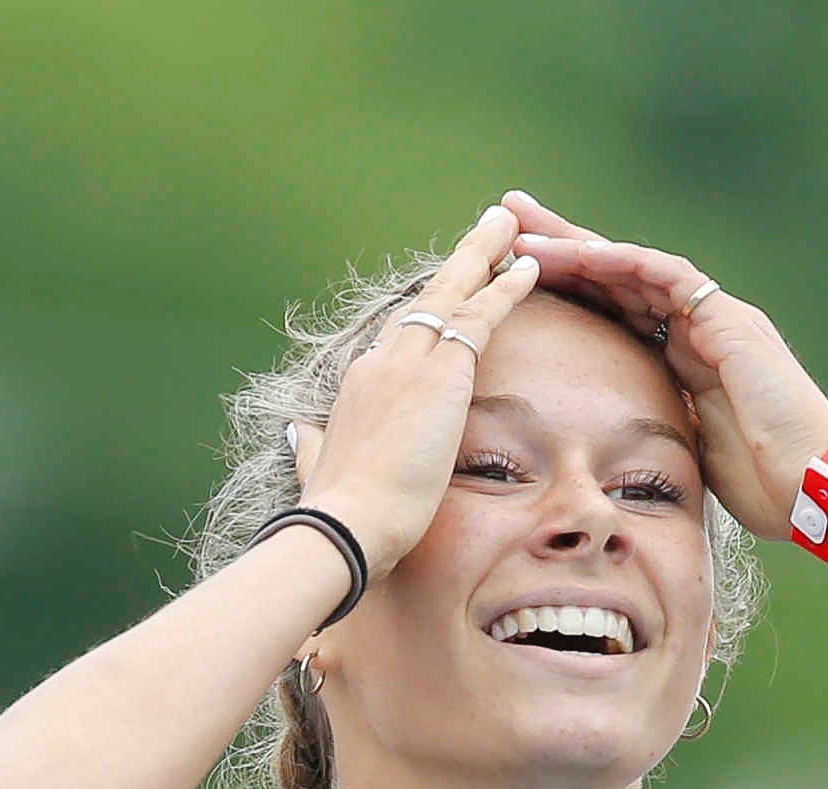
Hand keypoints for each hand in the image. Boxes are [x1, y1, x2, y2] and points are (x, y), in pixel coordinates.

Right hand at [285, 203, 547, 574]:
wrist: (346, 523)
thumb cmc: (338, 512)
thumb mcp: (319, 468)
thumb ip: (310, 446)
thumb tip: (298, 434)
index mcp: (360, 383)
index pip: (404, 334)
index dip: (430, 310)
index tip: (450, 287)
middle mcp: (381, 360)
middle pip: (427, 298)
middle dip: (461, 262)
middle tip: (490, 228)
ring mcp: (409, 361)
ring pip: (453, 292)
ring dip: (485, 256)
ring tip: (510, 226)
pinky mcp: (440, 374)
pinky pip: (479, 317)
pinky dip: (505, 290)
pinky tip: (528, 269)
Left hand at [497, 188, 827, 541]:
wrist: (819, 491)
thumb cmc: (768, 488)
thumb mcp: (694, 454)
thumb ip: (663, 430)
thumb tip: (618, 443)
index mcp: (689, 361)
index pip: (619, 311)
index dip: (571, 290)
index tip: (518, 276)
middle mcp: (701, 329)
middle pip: (619, 277)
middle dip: (562, 249)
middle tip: (508, 219)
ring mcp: (717, 319)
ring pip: (633, 266)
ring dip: (576, 246)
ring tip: (522, 226)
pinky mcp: (728, 320)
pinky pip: (663, 276)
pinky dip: (618, 262)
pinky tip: (575, 253)